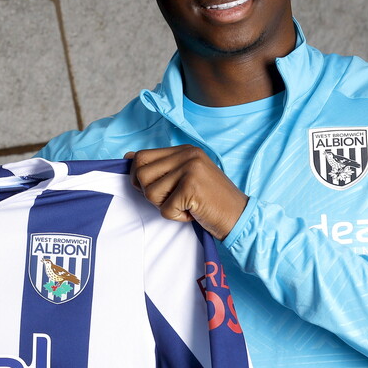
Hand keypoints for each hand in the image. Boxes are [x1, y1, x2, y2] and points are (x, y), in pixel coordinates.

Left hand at [127, 146, 247, 239]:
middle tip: (171, 199)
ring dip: (164, 206)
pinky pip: (165, 209)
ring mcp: (190, 169)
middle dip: (150, 193)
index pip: (141, 156)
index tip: (156, 189)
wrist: (239, 216)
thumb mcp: (185, 176)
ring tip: (185, 205)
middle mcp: (187, 155)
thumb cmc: (210, 200)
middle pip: (141, 173)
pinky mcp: (192, 187)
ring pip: (150, 192)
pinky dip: (177, 217)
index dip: (139, 177)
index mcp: (184, 150)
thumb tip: (128, 157)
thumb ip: (160, 166)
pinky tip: (193, 212)